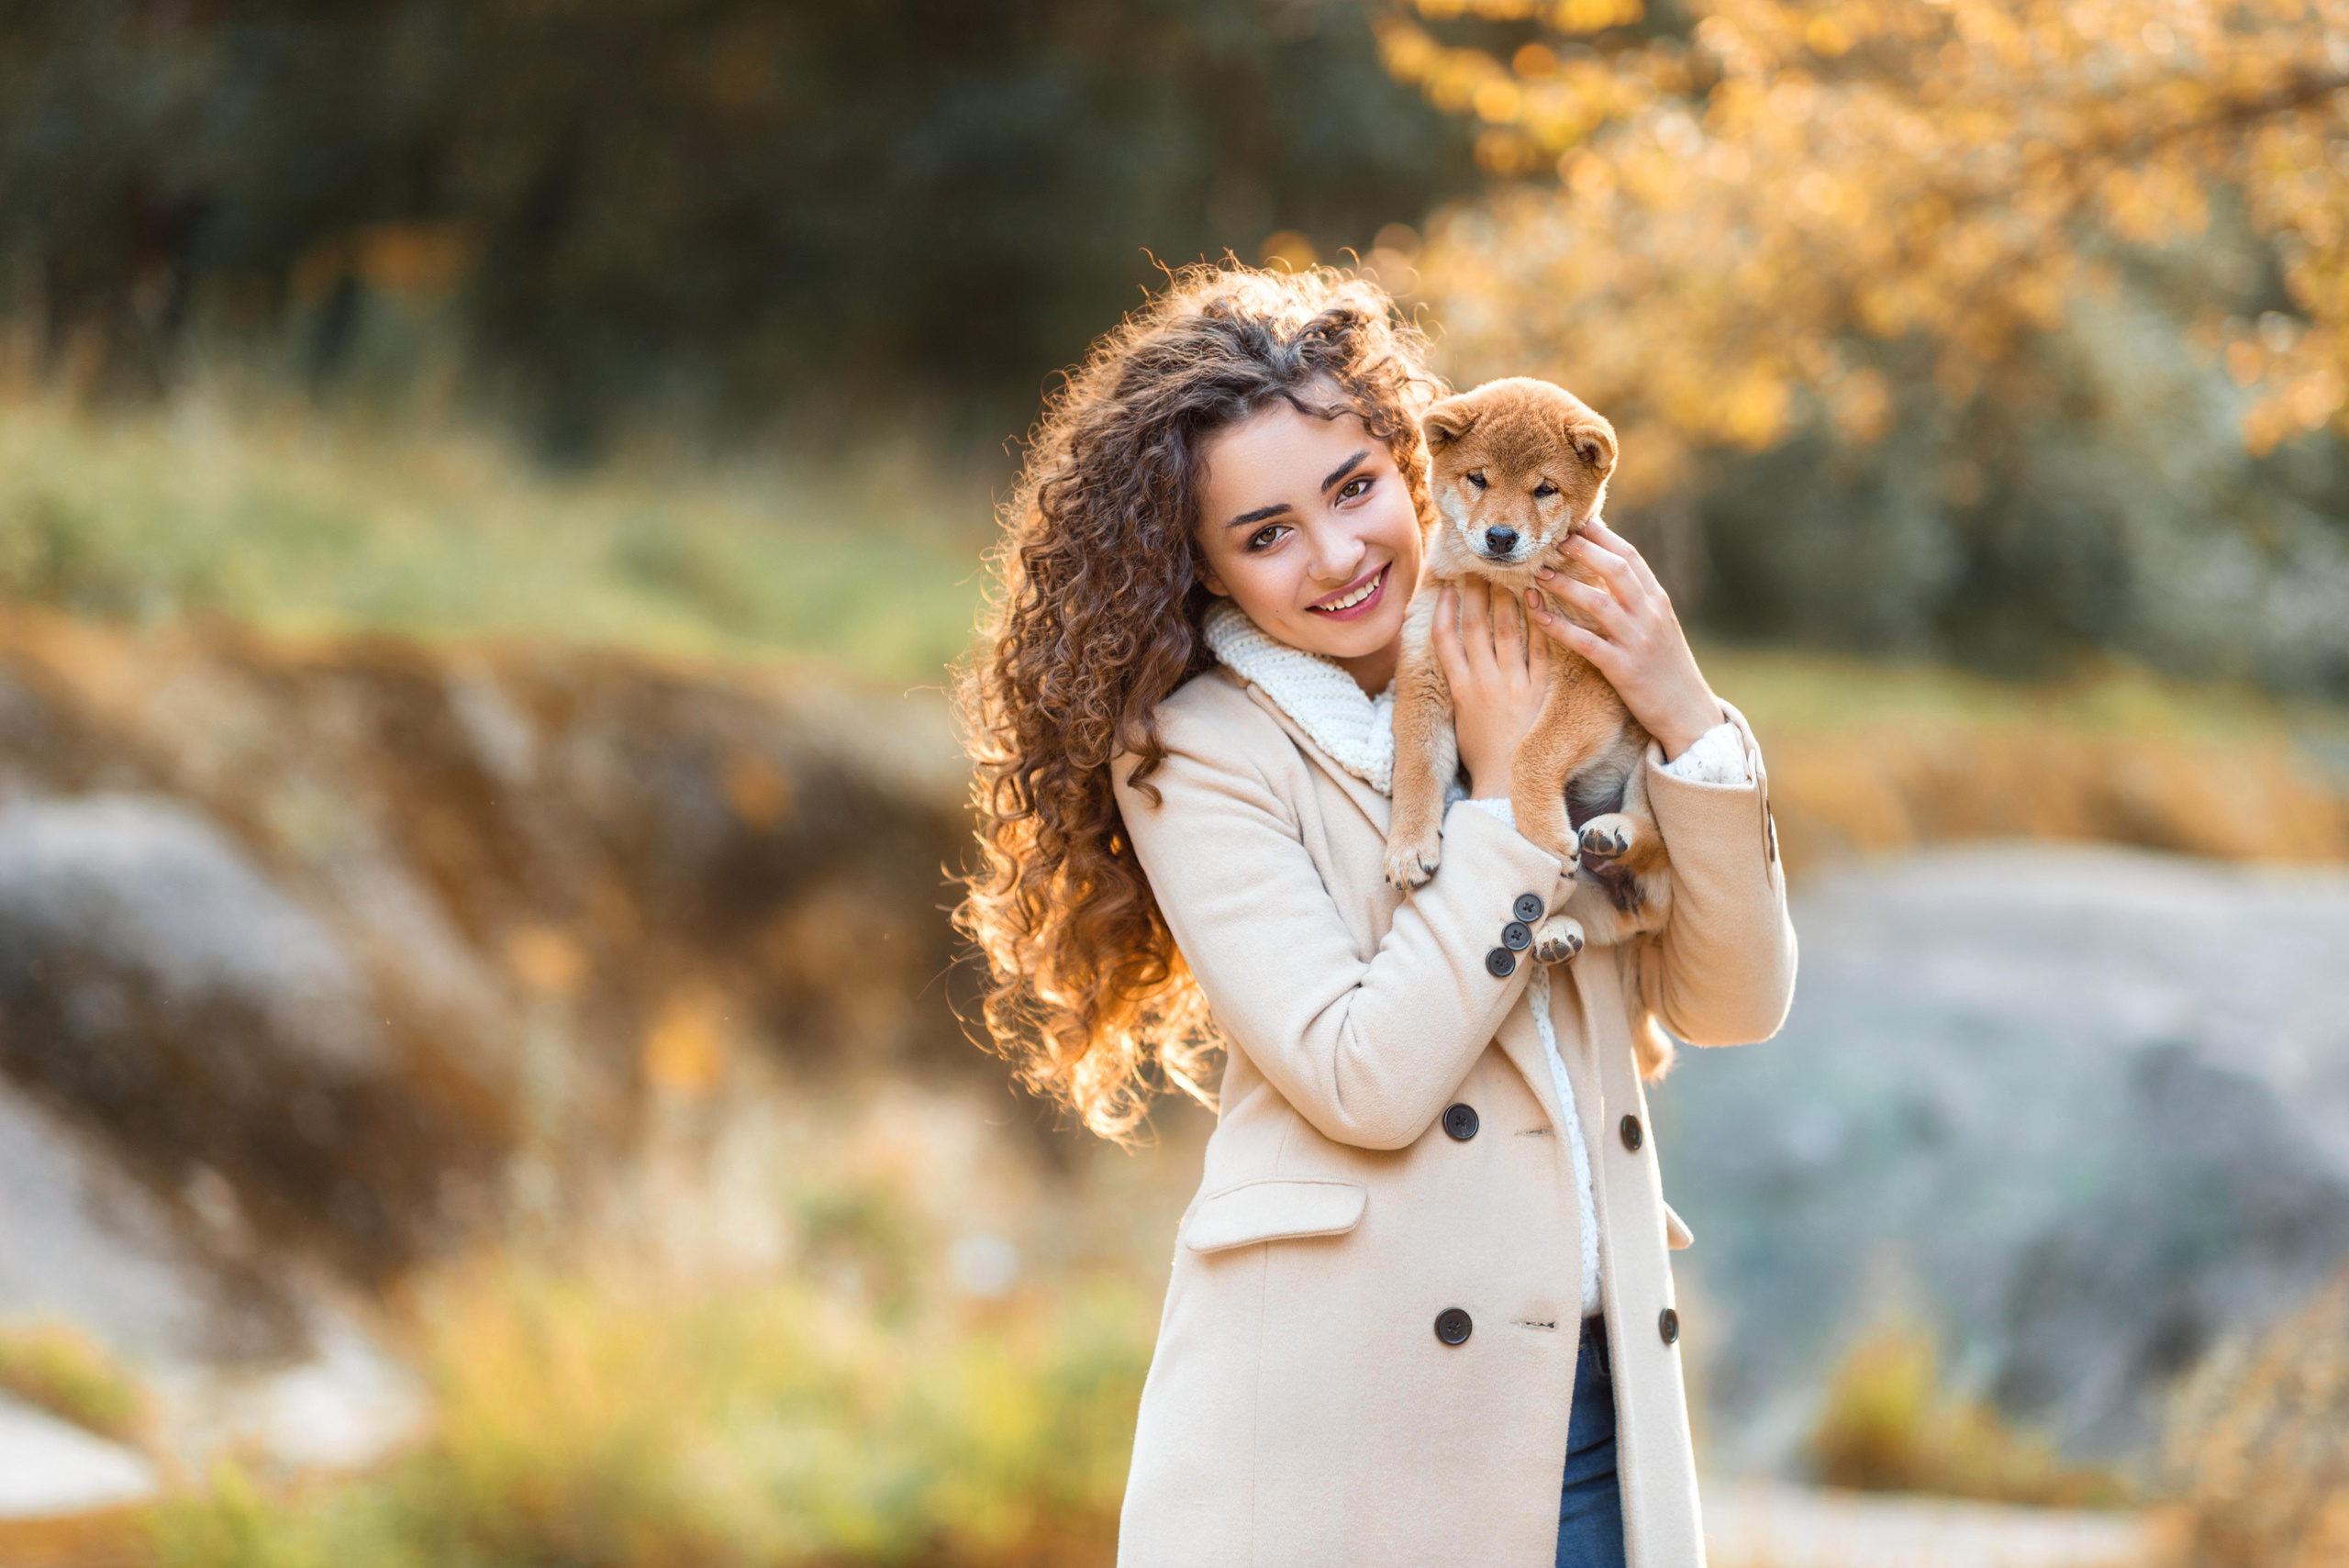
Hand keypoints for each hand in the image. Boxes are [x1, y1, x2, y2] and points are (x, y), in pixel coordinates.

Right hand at [1432, 578, 1550, 798]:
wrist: (1507, 783)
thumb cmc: (1482, 754)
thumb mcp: (1461, 718)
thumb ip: (1460, 685)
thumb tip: (1456, 658)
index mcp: (1461, 688)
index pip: (1446, 639)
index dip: (1444, 609)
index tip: (1446, 586)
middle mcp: (1484, 681)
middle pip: (1476, 626)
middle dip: (1475, 592)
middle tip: (1479, 565)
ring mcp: (1512, 684)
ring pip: (1507, 630)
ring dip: (1506, 598)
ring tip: (1508, 573)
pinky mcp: (1539, 691)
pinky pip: (1541, 650)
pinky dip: (1540, 623)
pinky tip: (1540, 600)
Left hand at [1527, 518, 1724, 760]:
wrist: (1688, 712)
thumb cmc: (1667, 668)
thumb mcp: (1658, 626)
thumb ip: (1637, 599)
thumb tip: (1608, 570)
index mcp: (1657, 601)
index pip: (1630, 557)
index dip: (1602, 536)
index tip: (1576, 521)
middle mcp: (1650, 615)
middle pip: (1616, 569)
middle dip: (1584, 549)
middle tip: (1553, 538)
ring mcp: (1637, 641)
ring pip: (1599, 603)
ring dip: (1566, 585)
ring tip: (1538, 572)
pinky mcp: (1623, 669)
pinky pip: (1586, 643)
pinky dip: (1560, 628)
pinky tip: (1538, 616)